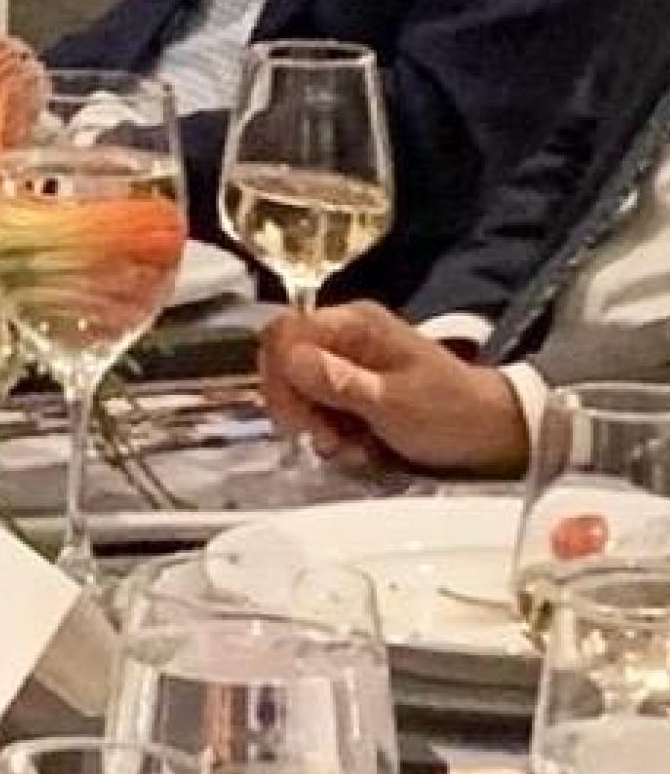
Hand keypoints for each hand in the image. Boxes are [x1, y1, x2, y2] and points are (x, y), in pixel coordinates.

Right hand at [257, 300, 529, 475]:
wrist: (495, 434)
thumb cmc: (451, 414)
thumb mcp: (395, 403)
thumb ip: (340, 382)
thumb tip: (290, 360)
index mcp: (355, 324)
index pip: (284, 333)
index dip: (278, 374)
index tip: (295, 418)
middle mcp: (346, 334)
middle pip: (285, 361)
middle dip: (297, 406)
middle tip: (324, 439)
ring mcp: (349, 359)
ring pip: (299, 388)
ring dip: (314, 424)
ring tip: (347, 448)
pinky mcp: (354, 385)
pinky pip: (319, 404)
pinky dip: (329, 430)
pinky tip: (354, 447)